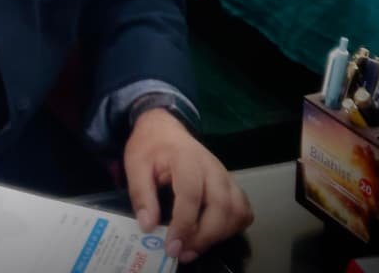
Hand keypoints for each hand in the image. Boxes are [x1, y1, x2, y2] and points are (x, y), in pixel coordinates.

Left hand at [124, 108, 252, 263]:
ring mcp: (226, 176)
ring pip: (237, 211)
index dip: (184, 224)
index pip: (192, 194)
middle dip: (204, 236)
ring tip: (194, 246)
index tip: (171, 246)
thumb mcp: (135, 164)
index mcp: (186, 158)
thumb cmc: (151, 146)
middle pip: (222, 206)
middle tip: (183, 252)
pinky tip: (212, 234)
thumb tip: (148, 226)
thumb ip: (141, 194)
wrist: (166, 128)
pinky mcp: (231, 185)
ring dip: (219, 235)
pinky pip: (243, 211)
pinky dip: (233, 227)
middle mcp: (212, 167)